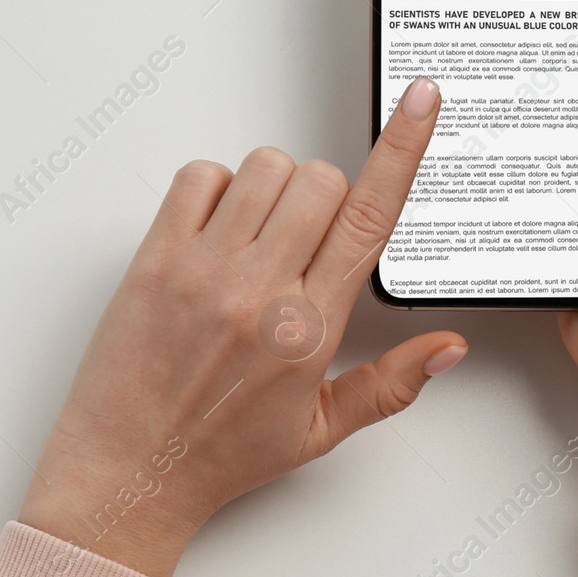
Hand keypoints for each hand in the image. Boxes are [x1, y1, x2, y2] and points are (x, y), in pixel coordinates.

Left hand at [18, 77, 465, 576]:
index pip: (371, 217)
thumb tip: (448, 349)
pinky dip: (214, 188)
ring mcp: (204, 270)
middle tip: (303, 240)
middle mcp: (260, 291)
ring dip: (273, 188)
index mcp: (310, 328)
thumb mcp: (320, 430)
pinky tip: (215, 231)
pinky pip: (197, 177)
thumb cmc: (217, 455)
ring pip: (263, 168)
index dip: (402, 149)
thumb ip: (392, 383)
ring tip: (255, 239)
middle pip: (319, 179)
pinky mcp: (154, 259)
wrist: (129, 474)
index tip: (420, 101)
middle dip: (325, 195)